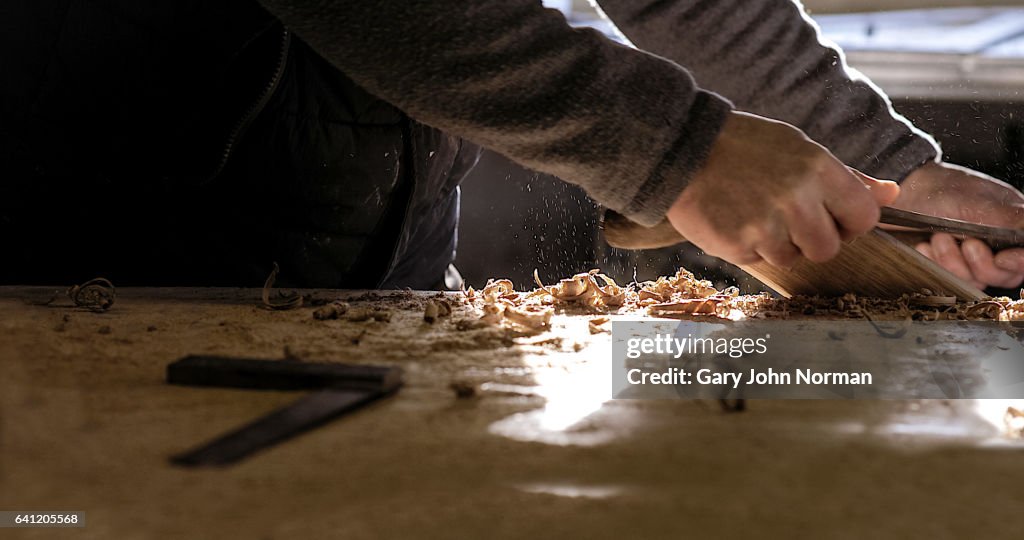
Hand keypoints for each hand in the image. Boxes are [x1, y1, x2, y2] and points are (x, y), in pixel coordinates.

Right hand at [667, 111, 899, 267]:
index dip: (851, 224)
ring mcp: (766, 225)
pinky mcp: (738, 244)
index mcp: (818, 169)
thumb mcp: (799, 149)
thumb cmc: (745, 147)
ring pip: (794, 259)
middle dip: (812, 240)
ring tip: (756, 215)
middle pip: (829, 248)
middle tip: (787, 219)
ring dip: (779, 245)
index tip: (831, 218)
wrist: (682, 151)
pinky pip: (760, 261)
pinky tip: (736, 220)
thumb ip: (846, 177)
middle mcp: (797, 198)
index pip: (865, 217)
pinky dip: (750, 247)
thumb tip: (892, 194)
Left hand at [893, 161, 1023, 289]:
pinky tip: (924, 247)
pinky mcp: (944, 267)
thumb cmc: (945, 189)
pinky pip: (945, 280)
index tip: (1002, 258)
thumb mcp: (981, 203)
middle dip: (981, 263)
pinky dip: (935, 265)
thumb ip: (1013, 220)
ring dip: (953, 261)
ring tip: (939, 238)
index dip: (1017, 263)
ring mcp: (968, 260)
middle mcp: (994, 248)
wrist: (906, 190)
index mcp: (1011, 229)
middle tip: (966, 242)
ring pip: (972, 281)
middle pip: (1002, 276)